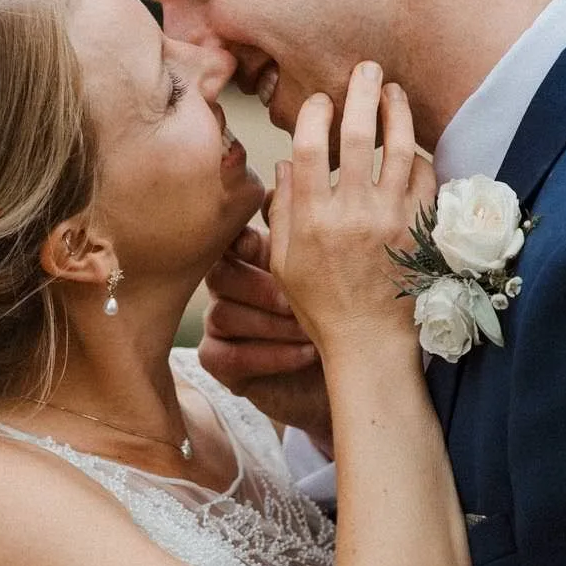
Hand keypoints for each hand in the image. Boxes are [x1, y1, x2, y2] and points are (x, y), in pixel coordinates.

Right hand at [201, 229, 332, 448]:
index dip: (243, 241)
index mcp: (250, 259)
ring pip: (223, 315)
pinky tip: (306, 354)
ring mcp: (219, 325)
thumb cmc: (339, 319)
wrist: (346, 378)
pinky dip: (270, 355)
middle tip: (301, 303)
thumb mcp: (332, 276)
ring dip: (273, 325)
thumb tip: (292, 187)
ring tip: (312, 332)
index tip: (259, 247)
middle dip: (264, 289)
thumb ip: (311, 236)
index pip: (233, 241)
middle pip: (220, 275)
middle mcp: (229, 288)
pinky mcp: (219, 362)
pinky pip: (228, 355)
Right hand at [270, 65, 434, 361]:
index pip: (311, 146)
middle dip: (361, 91)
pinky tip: (412, 146)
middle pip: (358, 134)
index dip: (315, 112)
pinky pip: (426, 179)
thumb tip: (286, 165)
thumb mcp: (285, 262)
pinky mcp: (419, 230)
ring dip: (397, 112)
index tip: (318, 100)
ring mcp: (391, 220)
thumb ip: (283, 210)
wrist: (369, 343)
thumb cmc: (320, 305)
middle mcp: (352, 213)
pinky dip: (420, 156)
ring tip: (393, 92)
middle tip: (366, 68)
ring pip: (399, 148)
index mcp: (313, 218)